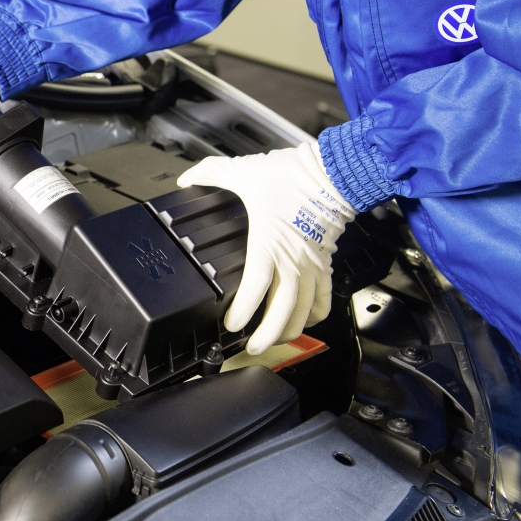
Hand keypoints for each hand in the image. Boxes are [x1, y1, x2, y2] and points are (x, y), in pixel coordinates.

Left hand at [177, 141, 355, 354]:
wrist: (333, 172)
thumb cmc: (292, 175)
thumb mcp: (243, 171)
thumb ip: (210, 174)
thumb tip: (186, 179)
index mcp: (268, 244)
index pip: (255, 288)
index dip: (242, 311)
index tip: (231, 325)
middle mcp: (292, 260)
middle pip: (283, 311)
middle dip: (268, 335)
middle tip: (253, 348)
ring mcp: (311, 264)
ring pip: (304, 310)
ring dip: (290, 330)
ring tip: (275, 342)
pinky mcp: (325, 263)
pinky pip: (323, 297)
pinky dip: (315, 314)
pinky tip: (306, 321)